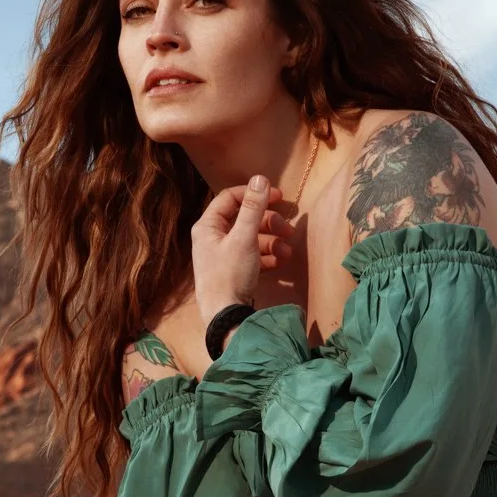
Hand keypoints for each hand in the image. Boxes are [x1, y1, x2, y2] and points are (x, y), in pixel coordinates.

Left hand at [192, 174, 293, 326]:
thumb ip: (253, 208)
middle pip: (244, 219)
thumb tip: (260, 178)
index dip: (254, 194)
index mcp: (208, 226)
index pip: (230, 198)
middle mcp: (212, 238)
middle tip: (288, 229)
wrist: (225, 318)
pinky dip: (267, 257)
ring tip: (287, 252)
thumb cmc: (230, 275)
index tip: (278, 196)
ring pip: (251, 239)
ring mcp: (222, 256)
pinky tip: (280, 263)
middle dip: (269, 223)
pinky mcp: (233, 272)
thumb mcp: (244, 238)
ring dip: (272, 242)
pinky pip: (252, 257)